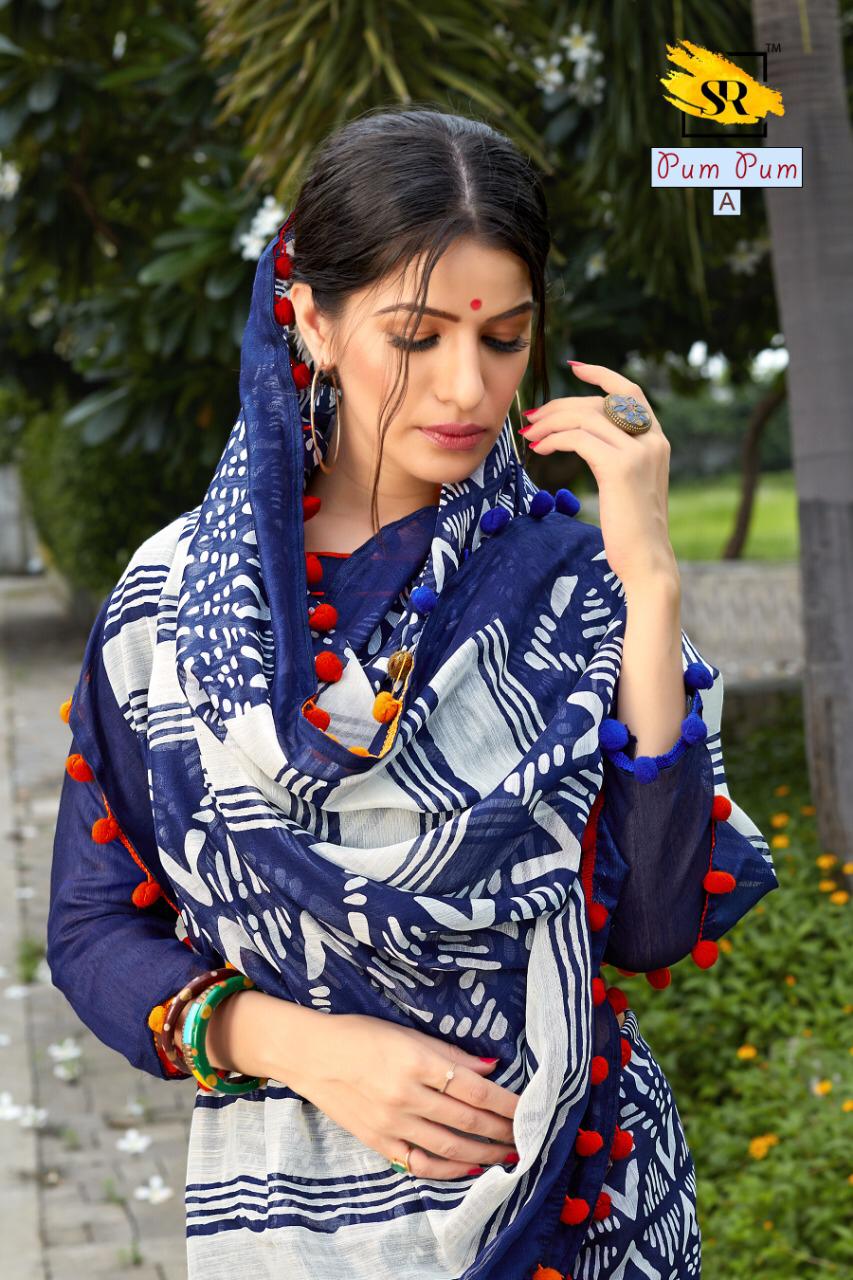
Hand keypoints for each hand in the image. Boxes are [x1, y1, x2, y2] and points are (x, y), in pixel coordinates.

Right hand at [284, 1012, 519, 1180]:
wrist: (310, 1055)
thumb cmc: (360, 1035)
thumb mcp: (406, 1032)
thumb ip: (449, 1053)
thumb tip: (490, 1069)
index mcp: (415, 1061)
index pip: (473, 1088)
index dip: (505, 1102)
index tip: (529, 1109)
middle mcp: (406, 1096)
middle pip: (466, 1120)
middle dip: (501, 1130)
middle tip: (527, 1135)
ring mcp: (391, 1123)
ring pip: (449, 1146)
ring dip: (484, 1153)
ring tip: (508, 1154)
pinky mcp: (379, 1142)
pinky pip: (421, 1163)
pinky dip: (449, 1169)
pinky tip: (470, 1167)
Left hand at [522, 363, 678, 589]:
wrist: (647, 561)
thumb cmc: (631, 530)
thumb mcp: (629, 485)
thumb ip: (617, 456)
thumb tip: (583, 439)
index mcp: (657, 440)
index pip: (630, 391)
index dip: (601, 375)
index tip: (573, 366)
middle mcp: (652, 439)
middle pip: (599, 402)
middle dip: (560, 405)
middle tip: (531, 418)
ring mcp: (638, 452)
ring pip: (586, 416)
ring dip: (551, 422)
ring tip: (529, 435)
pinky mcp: (620, 467)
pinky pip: (579, 438)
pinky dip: (555, 439)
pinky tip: (540, 449)